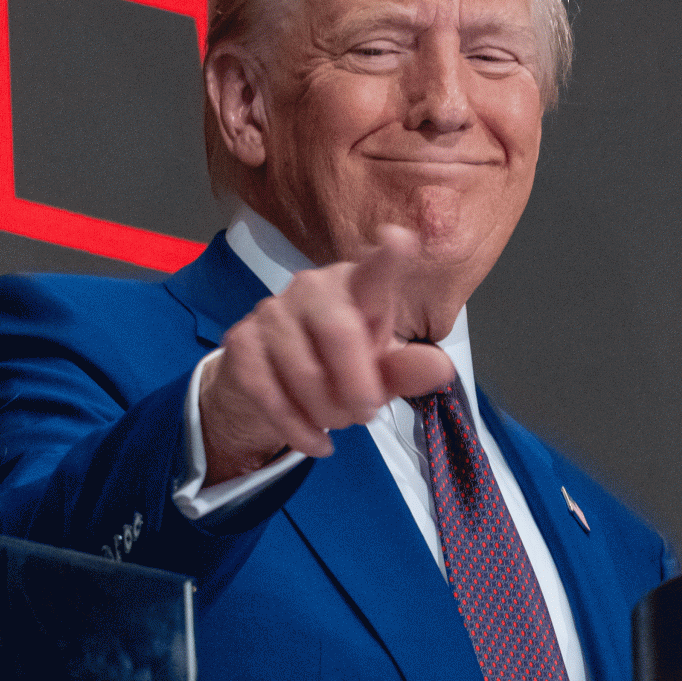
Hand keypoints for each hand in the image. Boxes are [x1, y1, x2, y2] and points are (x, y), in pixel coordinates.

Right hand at [199, 225, 459, 481]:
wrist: (273, 382)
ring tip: (339, 420)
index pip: (375, 271)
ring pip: (304, 372)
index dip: (389, 258)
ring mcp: (271, 311)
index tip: (401, 239)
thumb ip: (408, 370)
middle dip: (357, 387)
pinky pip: (269, 394)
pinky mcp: (240, 342)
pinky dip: (298, 428)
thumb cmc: (341, 365)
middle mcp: (312, 287)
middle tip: (367, 414)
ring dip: (328, 412)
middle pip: (339, 333)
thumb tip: (440, 367)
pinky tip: (316, 441)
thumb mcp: (380, 370)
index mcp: (357, 287)